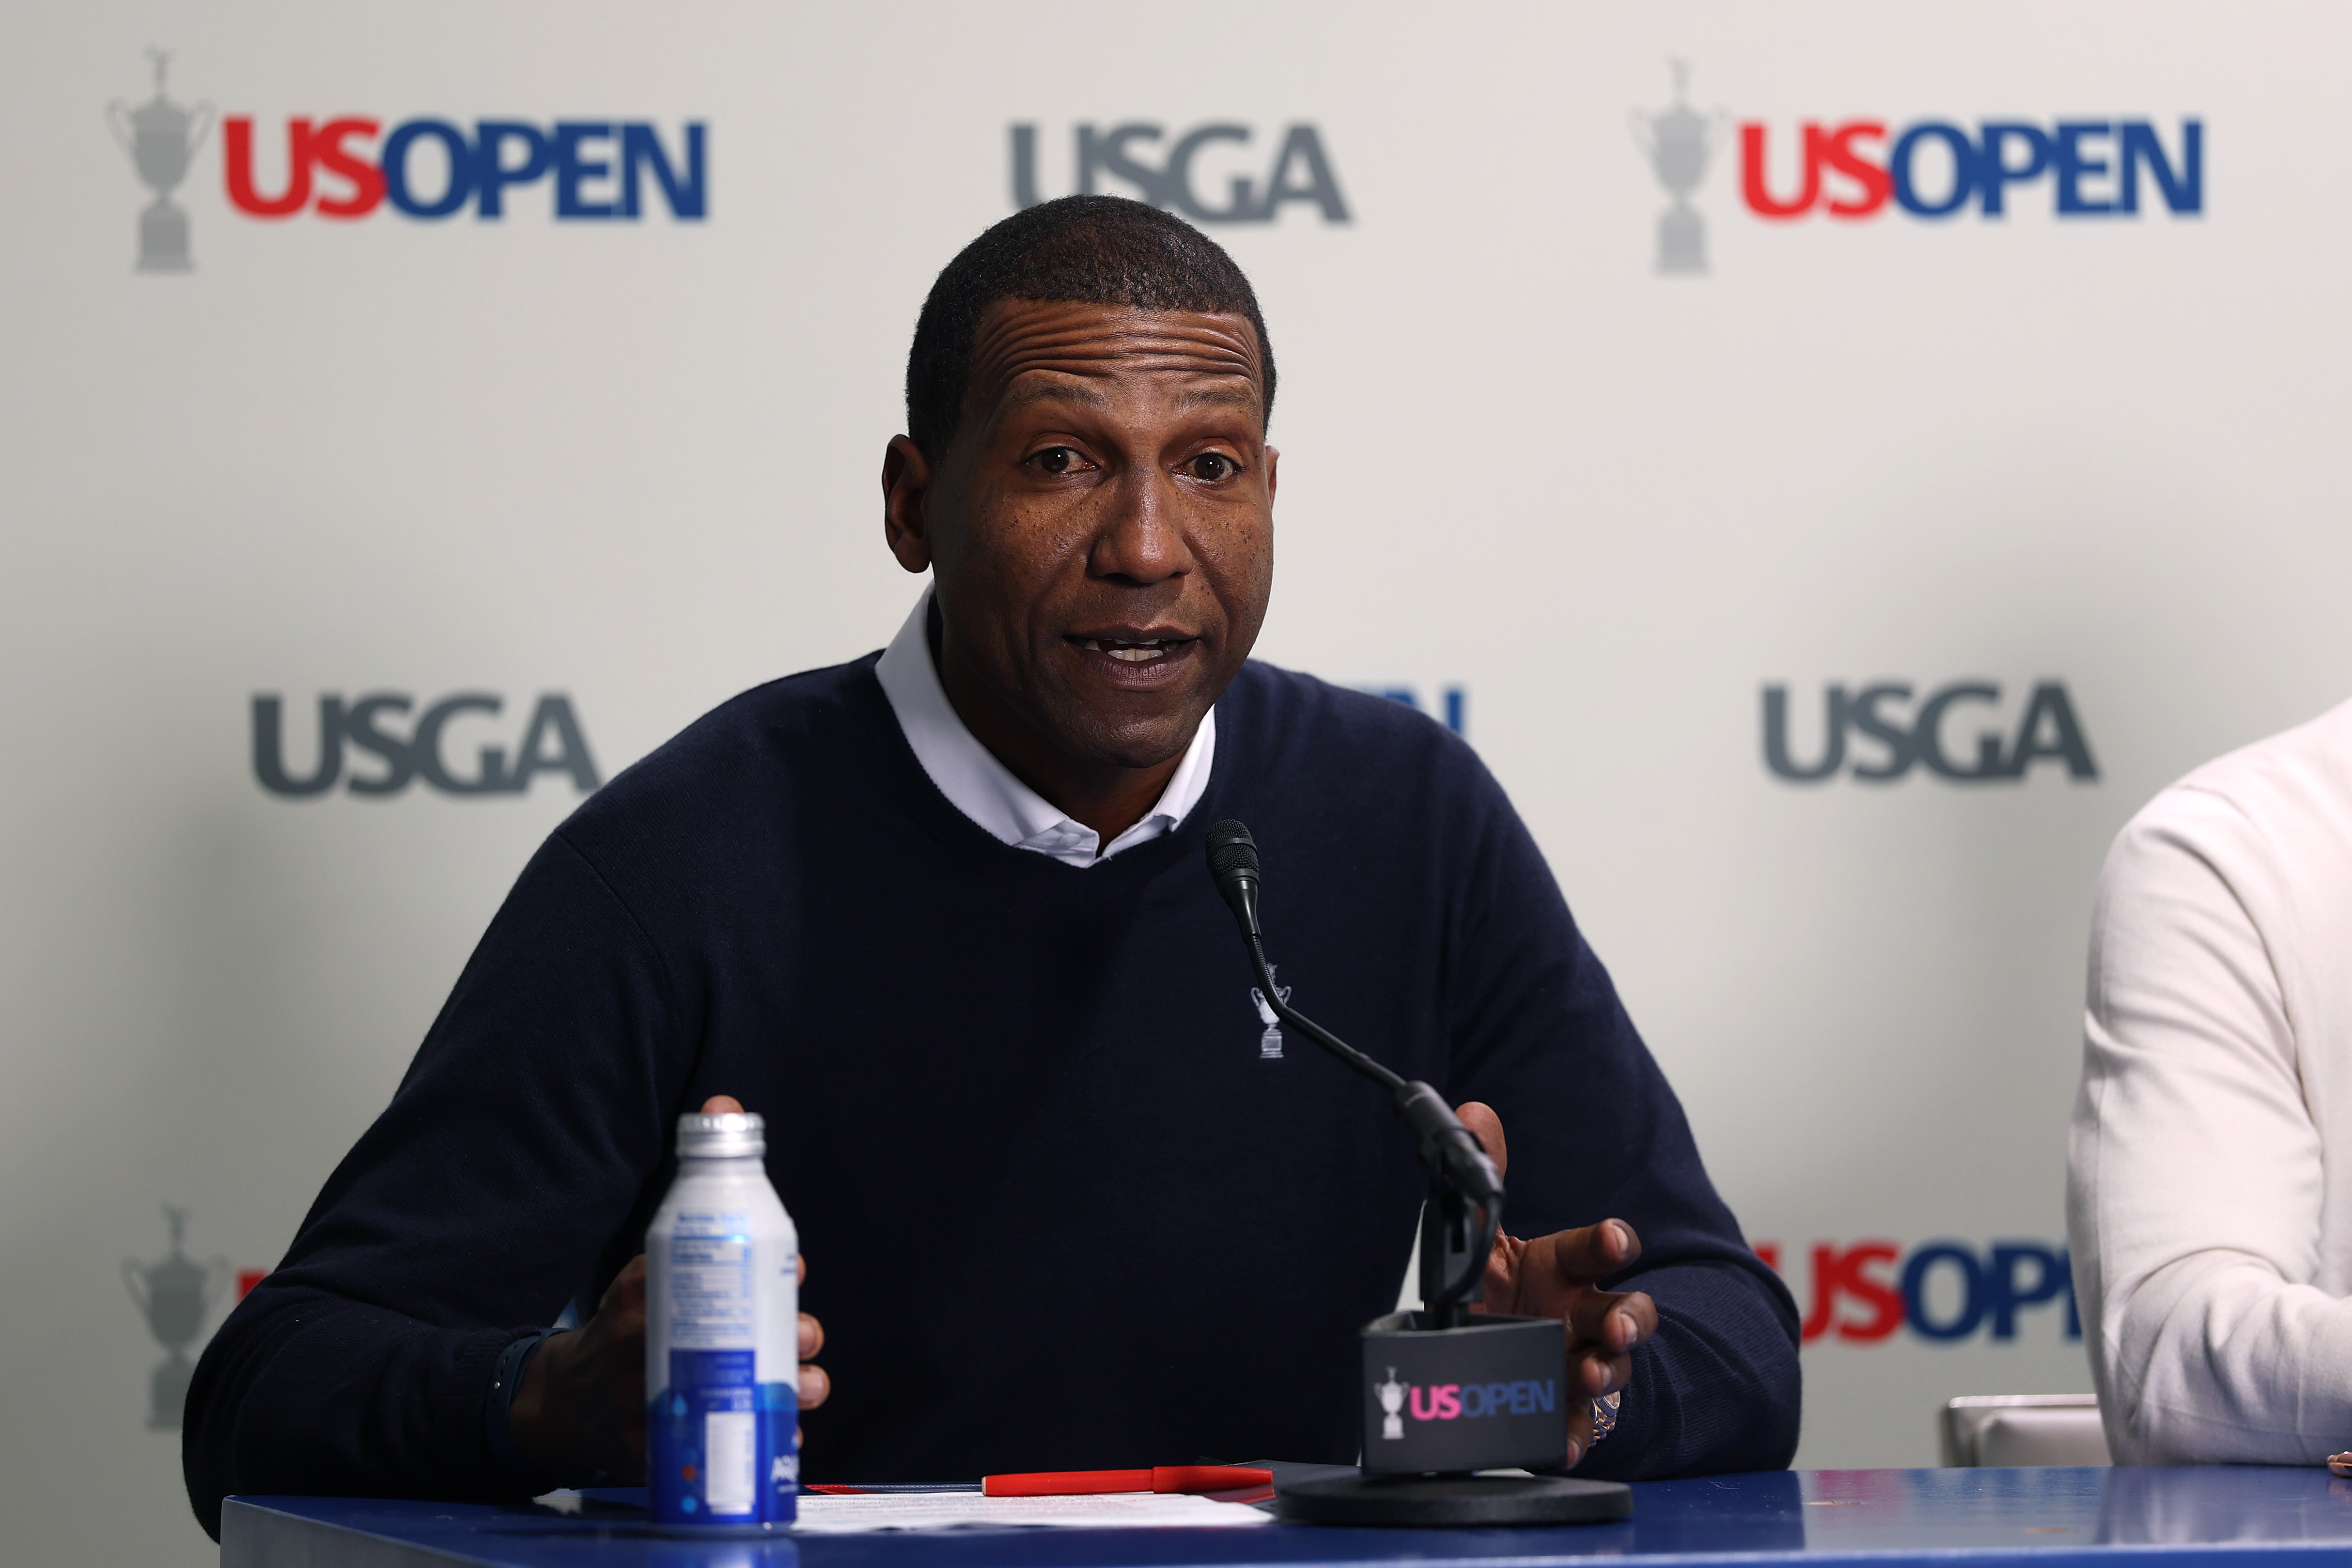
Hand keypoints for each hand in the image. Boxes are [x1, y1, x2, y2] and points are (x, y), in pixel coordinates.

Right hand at [509, 1095, 829, 1482]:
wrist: (566, 1398)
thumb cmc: (630, 1313)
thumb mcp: (654, 1251)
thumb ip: (698, 1190)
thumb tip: (724, 1101)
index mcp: (636, 1290)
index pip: (693, 1270)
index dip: (758, 1269)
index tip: (799, 1270)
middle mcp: (635, 1345)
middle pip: (716, 1341)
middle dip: (779, 1338)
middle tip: (809, 1334)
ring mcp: (642, 1402)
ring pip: (721, 1398)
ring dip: (780, 1393)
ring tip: (812, 1387)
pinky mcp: (651, 1449)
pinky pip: (710, 1446)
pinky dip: (756, 1445)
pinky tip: (788, 1443)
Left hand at [1455, 1101, 1654, 1469]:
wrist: (1502, 1354)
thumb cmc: (1508, 1290)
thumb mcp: (1491, 1237)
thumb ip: (1487, 1176)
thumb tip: (1474, 1112)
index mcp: (1565, 1269)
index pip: (1598, 1248)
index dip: (1610, 1241)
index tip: (1612, 1239)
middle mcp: (1582, 1316)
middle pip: (1625, 1311)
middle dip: (1629, 1315)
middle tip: (1618, 1322)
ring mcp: (1579, 1365)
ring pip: (1612, 1366)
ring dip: (1609, 1369)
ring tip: (1596, 1373)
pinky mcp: (1566, 1411)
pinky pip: (1577, 1427)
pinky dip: (1571, 1435)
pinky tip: (1561, 1441)